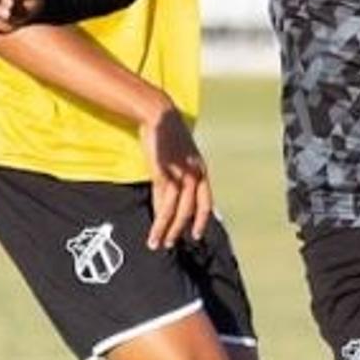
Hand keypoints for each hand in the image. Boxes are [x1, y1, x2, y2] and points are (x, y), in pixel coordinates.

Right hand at [139, 105, 212, 249]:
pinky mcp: (163, 173)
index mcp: (201, 171)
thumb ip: (182, 172)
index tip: (196, 235)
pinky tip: (152, 228)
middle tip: (170, 244)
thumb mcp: (181, 155)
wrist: (160, 116)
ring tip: (156, 243)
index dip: (202, 220)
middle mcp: (194, 174)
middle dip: (179, 229)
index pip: (206, 202)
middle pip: (190, 210)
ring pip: (176, 210)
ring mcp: (180, 174)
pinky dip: (157, 218)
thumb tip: (174, 190)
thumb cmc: (169, 134)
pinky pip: (162, 201)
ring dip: (166, 229)